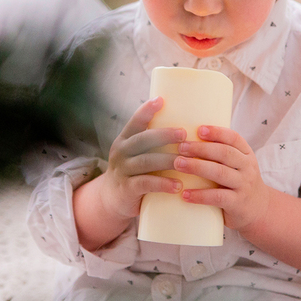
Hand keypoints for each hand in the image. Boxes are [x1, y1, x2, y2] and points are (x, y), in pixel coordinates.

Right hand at [95, 97, 185, 220]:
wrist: (111, 200)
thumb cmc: (135, 173)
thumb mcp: (137, 154)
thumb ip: (153, 144)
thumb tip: (188, 129)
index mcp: (125, 139)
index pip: (135, 121)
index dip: (146, 110)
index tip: (160, 100)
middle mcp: (121, 152)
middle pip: (143, 139)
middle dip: (164, 135)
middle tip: (184, 133)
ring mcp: (123, 170)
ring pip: (146, 161)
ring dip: (167, 160)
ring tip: (186, 160)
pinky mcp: (127, 189)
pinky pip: (146, 183)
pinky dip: (163, 183)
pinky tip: (178, 185)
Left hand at [174, 126, 271, 230]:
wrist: (260, 210)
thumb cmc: (239, 183)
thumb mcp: (238, 165)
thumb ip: (222, 154)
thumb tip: (189, 139)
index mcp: (246, 154)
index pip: (234, 138)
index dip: (217, 132)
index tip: (199, 129)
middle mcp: (247, 168)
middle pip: (224, 153)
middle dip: (201, 148)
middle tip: (181, 147)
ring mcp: (243, 185)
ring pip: (220, 173)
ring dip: (197, 167)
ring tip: (179, 164)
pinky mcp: (237, 203)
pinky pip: (217, 197)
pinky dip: (200, 195)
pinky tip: (185, 194)